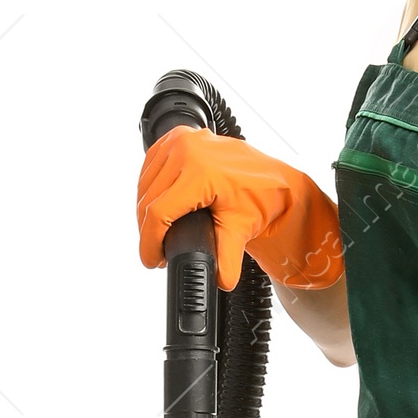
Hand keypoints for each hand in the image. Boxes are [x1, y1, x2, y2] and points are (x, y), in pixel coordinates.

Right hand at [137, 130, 344, 292]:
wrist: (272, 179)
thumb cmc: (260, 198)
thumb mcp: (240, 229)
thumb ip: (227, 259)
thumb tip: (219, 281)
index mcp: (200, 172)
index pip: (159, 213)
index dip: (150, 243)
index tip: (151, 260)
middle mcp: (187, 150)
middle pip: (148, 199)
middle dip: (148, 231)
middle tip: (157, 252)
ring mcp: (180, 139)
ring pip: (145, 183)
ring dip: (146, 210)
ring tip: (158, 232)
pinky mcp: (177, 136)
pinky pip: (150, 165)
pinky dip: (149, 187)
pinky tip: (157, 203)